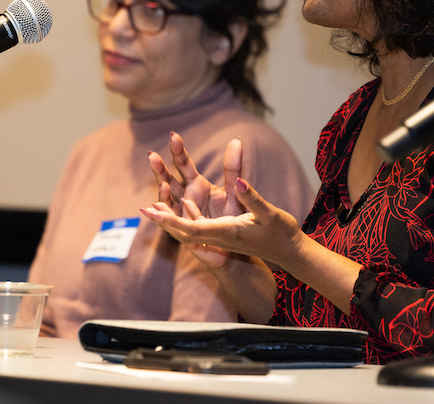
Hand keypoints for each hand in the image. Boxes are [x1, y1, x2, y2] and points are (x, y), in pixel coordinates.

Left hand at [143, 176, 303, 269]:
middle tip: (143, 209)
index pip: (192, 228)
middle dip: (164, 219)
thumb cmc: (281, 232)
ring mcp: (222, 236)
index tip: (154, 213)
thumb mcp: (268, 212)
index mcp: (226, 232)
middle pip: (184, 229)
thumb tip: (237, 182)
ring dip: (172, 217)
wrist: (290, 251)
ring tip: (153, 206)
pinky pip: (200, 226)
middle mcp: (220, 235)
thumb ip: (251, 197)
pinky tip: (182, 202)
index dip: (171, 221)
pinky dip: (186, 215)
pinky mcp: (225, 232)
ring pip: (190, 228)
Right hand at [145, 132, 244, 268]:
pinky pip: (170, 221)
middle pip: (169, 180)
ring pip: (167, 200)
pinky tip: (153, 207)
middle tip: (152, 156)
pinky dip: (161, 214)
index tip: (174, 136)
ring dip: (162, 191)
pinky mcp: (182, 230)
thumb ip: (233, 167)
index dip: (178, 151)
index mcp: (197, 185)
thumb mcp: (234, 189)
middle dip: (160, 169)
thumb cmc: (233, 215)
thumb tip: (236, 140)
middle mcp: (185, 196)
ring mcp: (182, 213)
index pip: (184, 165)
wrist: (236, 243)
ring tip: (162, 182)